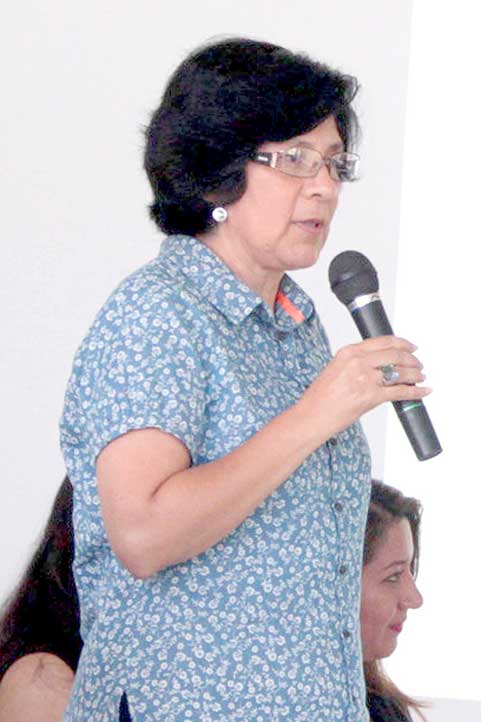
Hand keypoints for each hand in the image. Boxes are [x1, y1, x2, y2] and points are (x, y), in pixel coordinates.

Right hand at [300, 336, 430, 436]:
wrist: (312, 416)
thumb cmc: (320, 398)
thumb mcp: (335, 370)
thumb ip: (355, 363)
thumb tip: (376, 366)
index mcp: (348, 352)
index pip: (383, 341)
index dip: (402, 343)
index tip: (410, 346)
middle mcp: (358, 362)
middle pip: (395, 354)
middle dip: (412, 359)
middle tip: (418, 363)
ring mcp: (365, 379)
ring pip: (400, 372)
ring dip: (415, 374)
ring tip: (421, 376)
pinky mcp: (371, 396)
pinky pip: (400, 392)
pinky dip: (416, 391)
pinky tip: (423, 391)